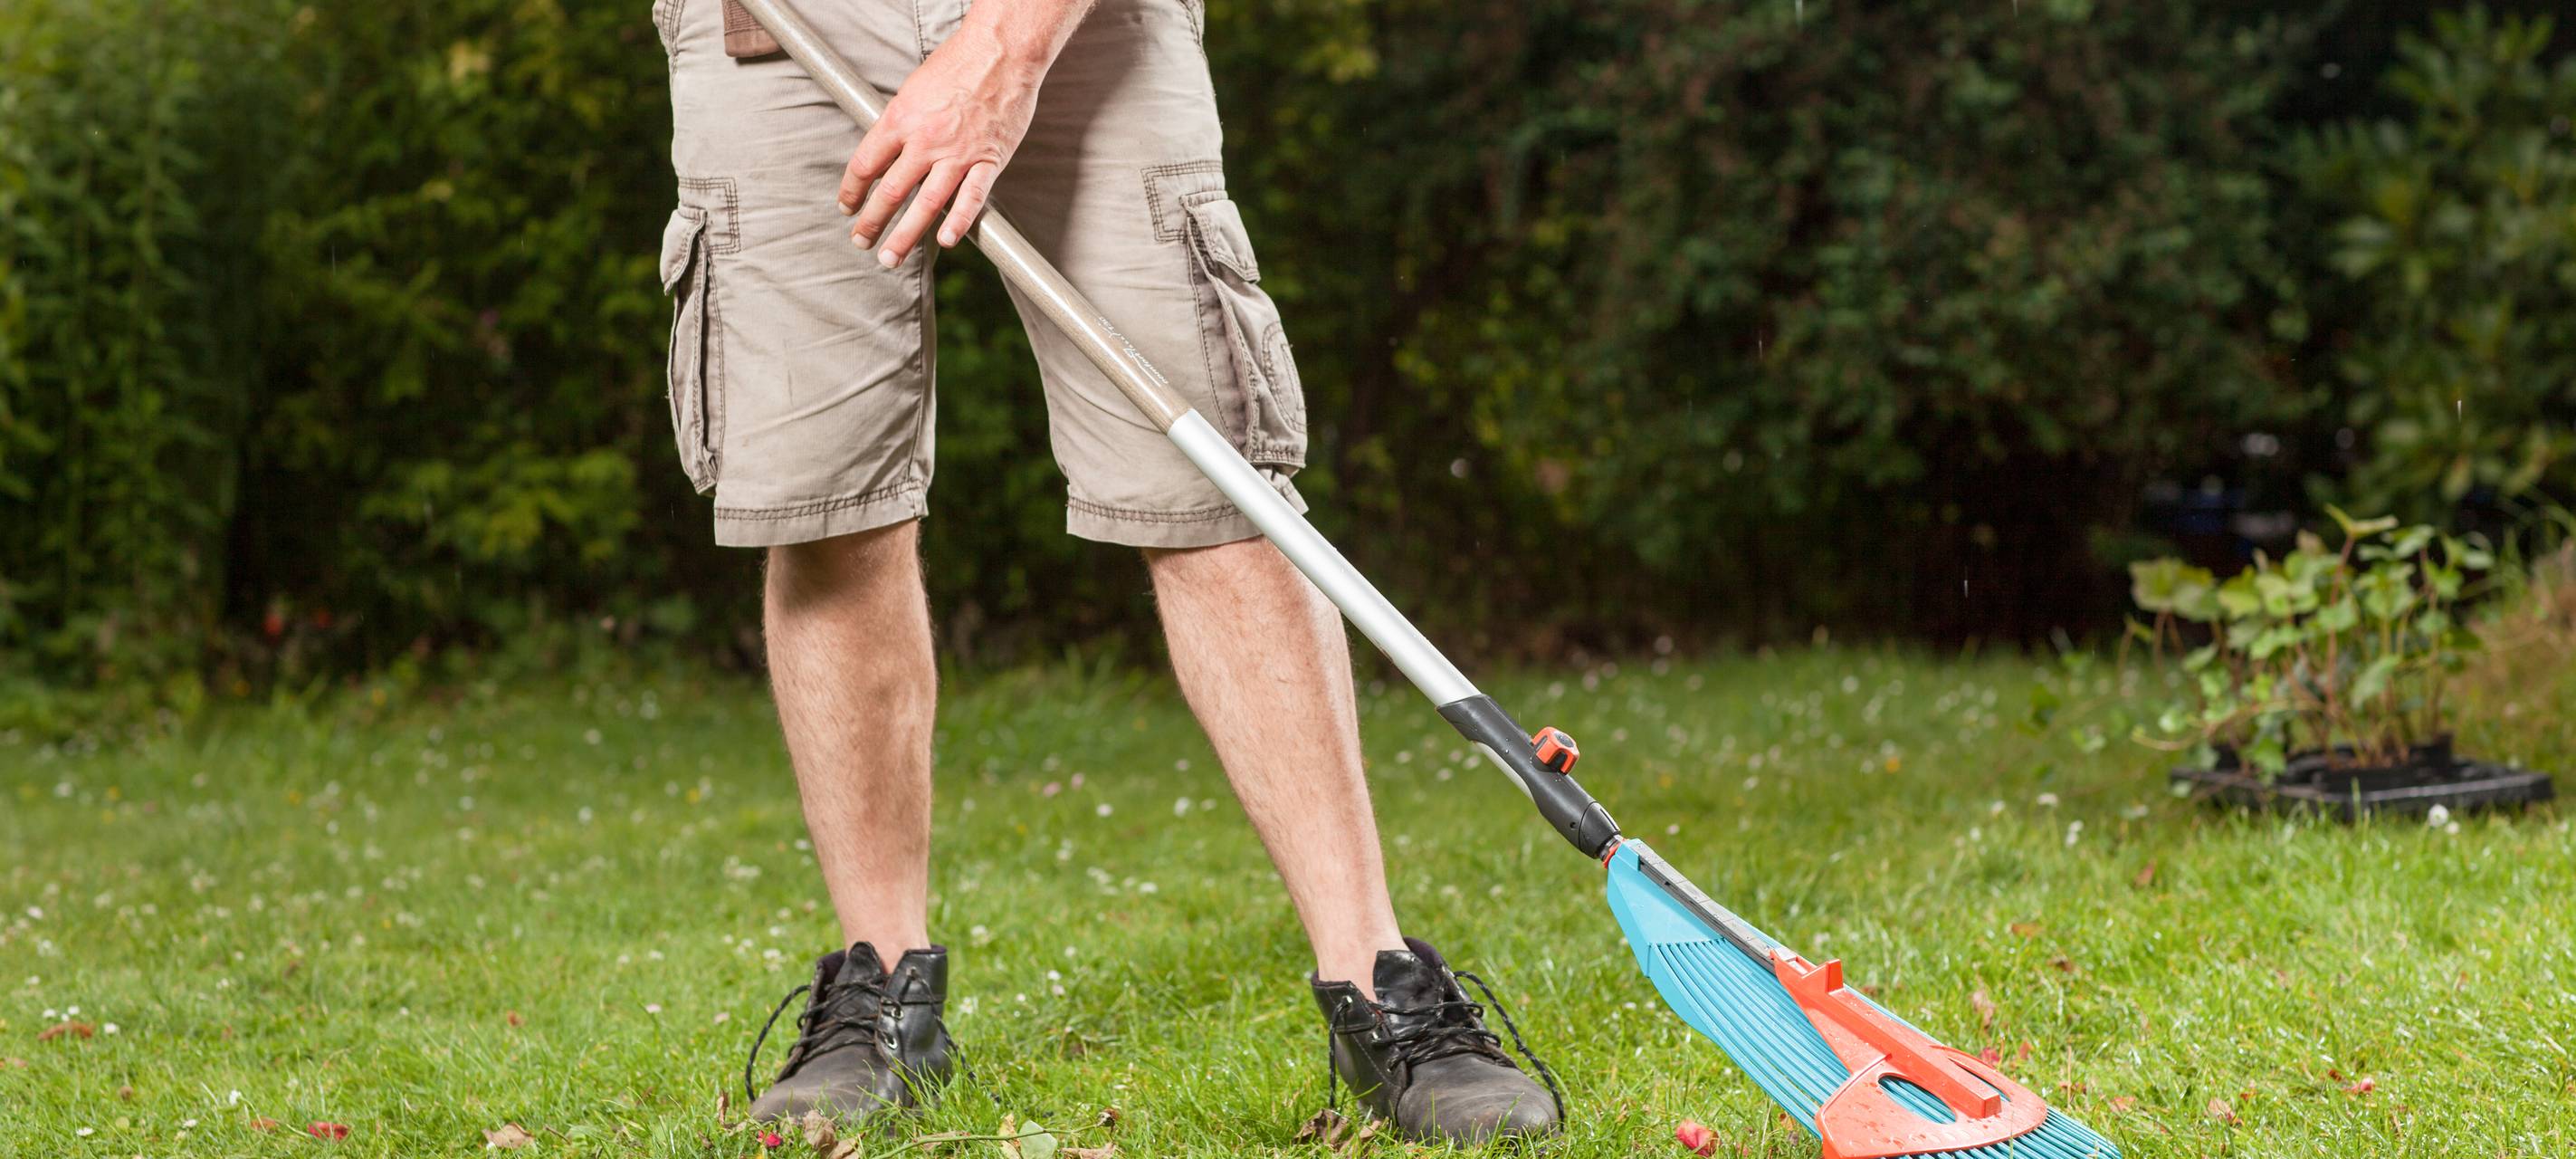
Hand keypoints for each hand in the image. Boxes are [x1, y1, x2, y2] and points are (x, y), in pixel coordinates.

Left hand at [839, 8, 1075, 267]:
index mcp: (900, 119)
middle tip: (860, 241)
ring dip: (905, 235)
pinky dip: (958, 222)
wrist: (1001, 52)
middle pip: (890, 192)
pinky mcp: (988, 160)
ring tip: (890, 257)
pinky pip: (971, 199)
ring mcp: (958, 153)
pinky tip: (946, 241)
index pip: (865, 164)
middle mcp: (925, 140)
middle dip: (871, 222)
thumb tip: (884, 152)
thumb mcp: (912, 89)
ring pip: (926, 204)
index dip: (851, 190)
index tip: (847, 206)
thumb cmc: (957, 65)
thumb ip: (899, 123)